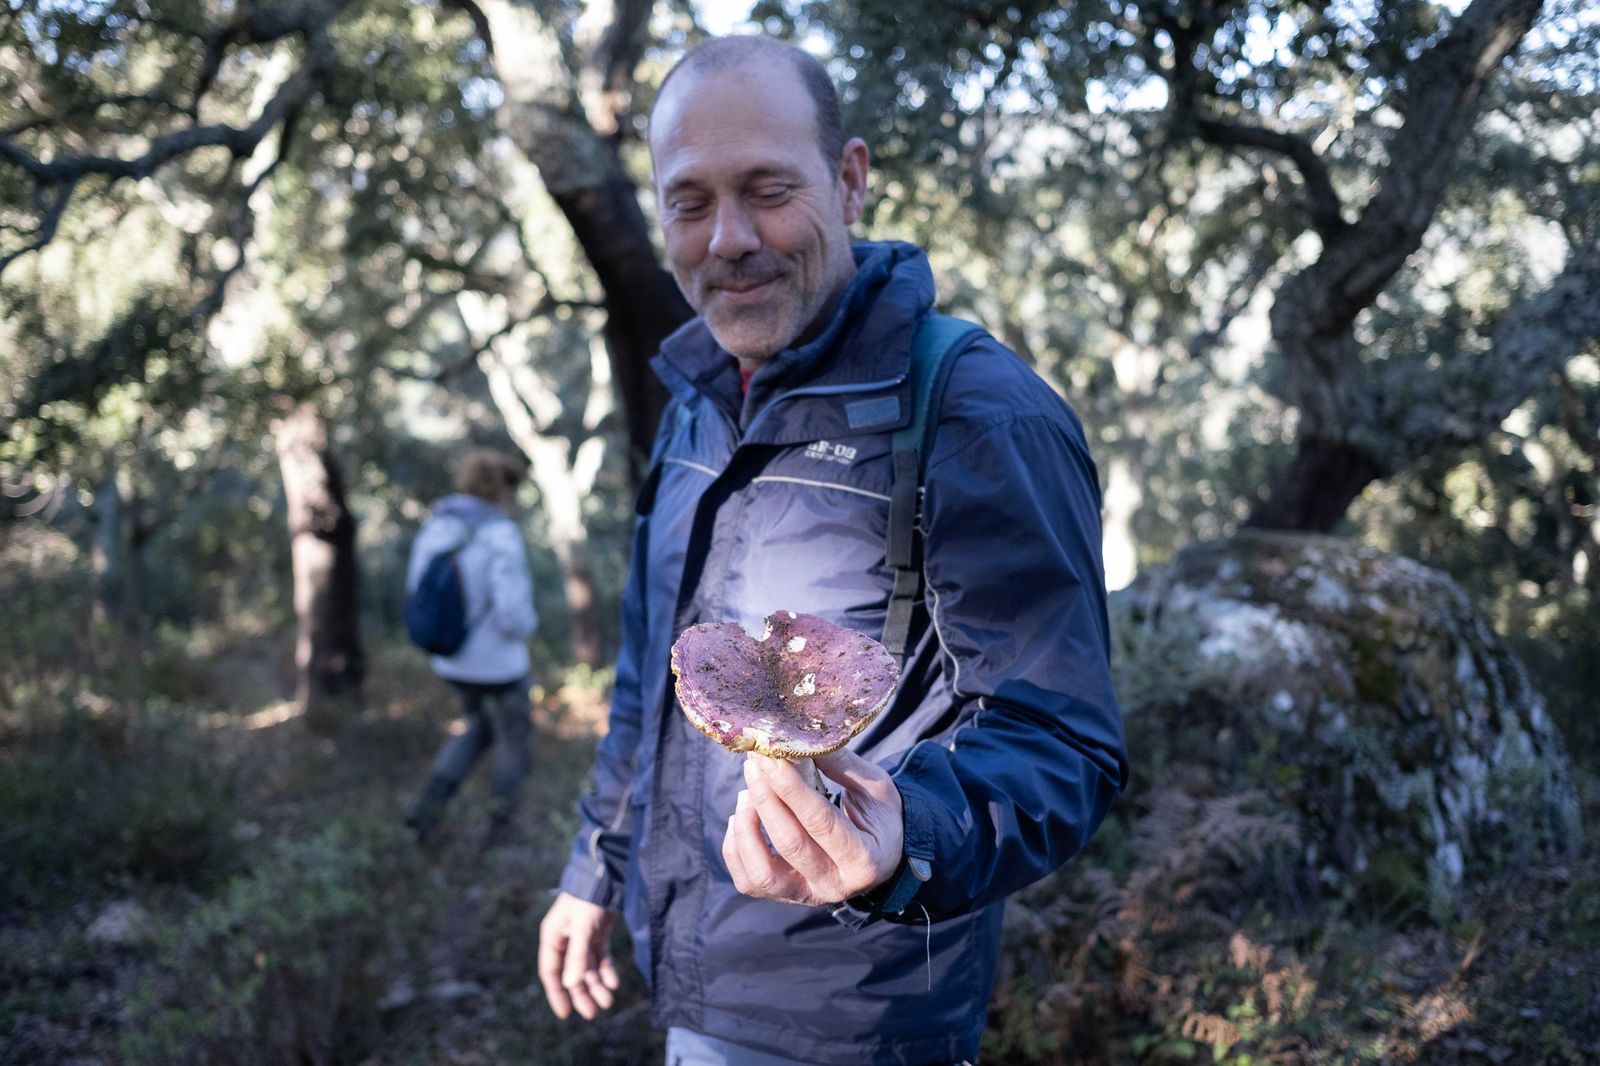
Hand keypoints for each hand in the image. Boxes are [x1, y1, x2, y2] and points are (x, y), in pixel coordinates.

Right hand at [537, 892, 619, 1019]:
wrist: (606, 876)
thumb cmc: (587, 899)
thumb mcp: (582, 928)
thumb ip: (577, 956)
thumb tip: (571, 985)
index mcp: (553, 937)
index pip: (551, 972)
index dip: (557, 994)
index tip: (565, 1014)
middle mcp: (565, 940)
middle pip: (571, 974)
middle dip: (581, 993)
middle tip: (592, 1013)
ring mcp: (582, 937)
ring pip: (587, 968)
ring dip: (596, 985)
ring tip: (608, 1001)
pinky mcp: (597, 933)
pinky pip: (600, 958)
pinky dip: (606, 970)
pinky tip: (614, 983)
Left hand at [722, 750, 903, 905]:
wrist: (882, 854)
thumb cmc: (879, 816)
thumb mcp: (875, 787)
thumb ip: (841, 765)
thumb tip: (800, 739)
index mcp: (863, 859)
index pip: (820, 821)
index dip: (791, 787)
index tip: (772, 757)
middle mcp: (835, 885)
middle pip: (789, 843)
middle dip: (766, 798)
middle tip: (755, 763)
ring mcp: (807, 895)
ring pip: (761, 873)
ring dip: (747, 828)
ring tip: (747, 792)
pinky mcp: (785, 896)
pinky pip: (747, 880)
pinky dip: (736, 848)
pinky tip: (742, 816)